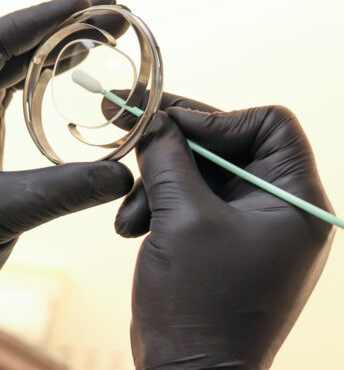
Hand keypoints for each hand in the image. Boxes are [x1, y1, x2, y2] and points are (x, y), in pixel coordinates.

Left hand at [0, 0, 134, 354]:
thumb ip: (60, 189)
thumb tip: (125, 172)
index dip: (40, 21)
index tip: (88, 3)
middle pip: (1, 50)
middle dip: (57, 28)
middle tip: (113, 10)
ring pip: (6, 68)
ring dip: (54, 50)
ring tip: (106, 30)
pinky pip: (8, 93)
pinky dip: (43, 79)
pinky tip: (77, 63)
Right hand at [114, 98, 333, 368]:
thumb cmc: (201, 306)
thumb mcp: (182, 219)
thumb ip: (169, 159)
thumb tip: (152, 117)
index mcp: (296, 203)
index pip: (269, 125)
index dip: (215, 118)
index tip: (164, 121)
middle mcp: (280, 210)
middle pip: (229, 145)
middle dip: (174, 145)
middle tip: (125, 122)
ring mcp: (250, 227)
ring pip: (201, 172)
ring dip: (157, 182)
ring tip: (130, 214)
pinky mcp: (221, 242)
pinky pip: (190, 201)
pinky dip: (158, 205)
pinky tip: (132, 227)